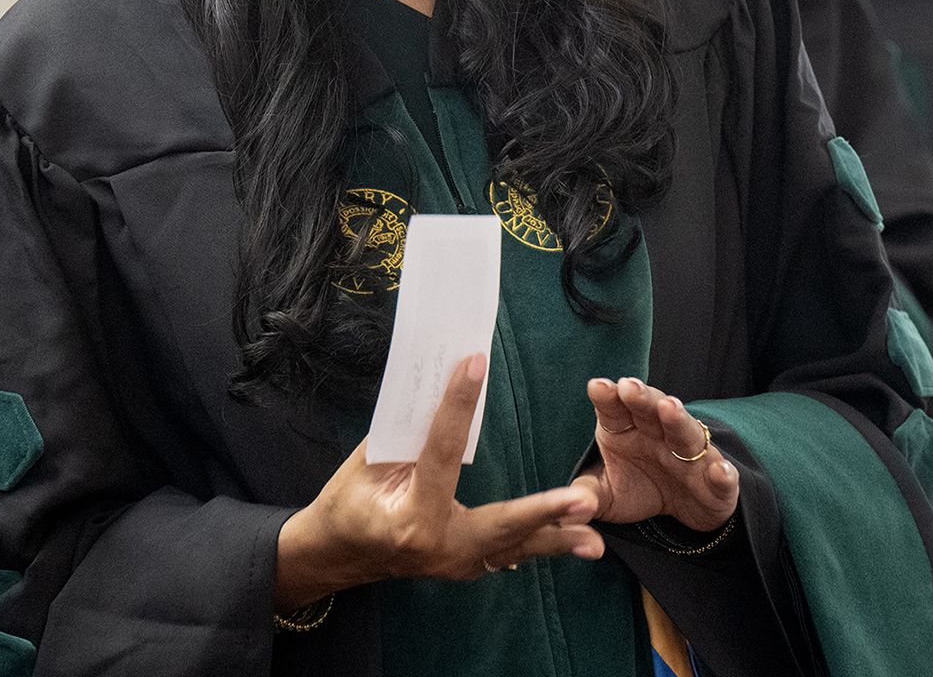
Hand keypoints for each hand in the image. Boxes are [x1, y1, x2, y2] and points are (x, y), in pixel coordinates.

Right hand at [276, 355, 603, 611]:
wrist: (334, 555)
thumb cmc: (347, 505)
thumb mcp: (366, 464)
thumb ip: (407, 432)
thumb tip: (446, 383)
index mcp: (411, 517)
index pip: (442, 454)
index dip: (456, 405)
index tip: (474, 365)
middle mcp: (439, 548)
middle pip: (501, 526)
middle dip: (545, 513)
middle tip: (583, 500)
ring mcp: (456, 564)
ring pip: (515, 549)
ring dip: (559, 539)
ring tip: (597, 539)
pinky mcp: (467, 566)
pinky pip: (509, 553)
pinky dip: (542, 544)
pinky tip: (579, 539)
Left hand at [575, 378, 740, 534]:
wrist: (684, 508)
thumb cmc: (640, 489)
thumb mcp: (607, 497)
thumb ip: (585, 496)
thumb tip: (568, 507)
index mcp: (627, 432)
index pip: (615, 411)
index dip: (608, 397)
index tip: (597, 386)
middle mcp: (660, 435)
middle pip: (651, 411)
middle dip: (642, 398)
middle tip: (628, 386)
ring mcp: (692, 456)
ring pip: (686, 433)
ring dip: (678, 420)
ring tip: (670, 408)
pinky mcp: (718, 482)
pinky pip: (722, 477)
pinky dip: (723, 473)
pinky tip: (720, 470)